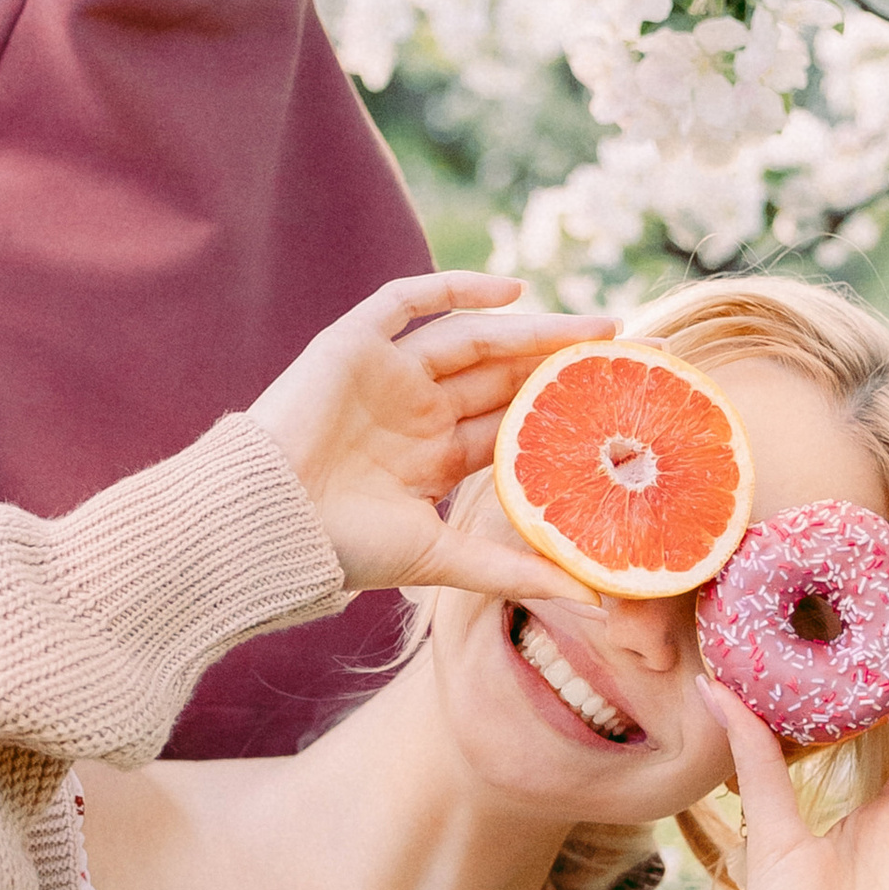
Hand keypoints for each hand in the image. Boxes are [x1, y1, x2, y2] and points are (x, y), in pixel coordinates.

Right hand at [249, 274, 615, 595]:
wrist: (264, 522)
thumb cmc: (341, 548)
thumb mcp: (440, 560)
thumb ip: (512, 571)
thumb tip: (597, 601)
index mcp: (433, 458)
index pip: (510, 425)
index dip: (562, 413)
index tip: (620, 408)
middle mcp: (415, 412)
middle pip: (501, 376)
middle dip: (558, 363)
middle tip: (624, 350)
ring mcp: (386, 375)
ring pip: (472, 338)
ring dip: (532, 329)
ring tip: (594, 327)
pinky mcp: (354, 344)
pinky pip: (407, 301)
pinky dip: (455, 288)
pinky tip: (514, 291)